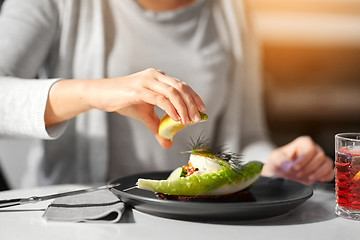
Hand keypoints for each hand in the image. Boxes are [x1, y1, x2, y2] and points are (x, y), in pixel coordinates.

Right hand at [46, 68, 205, 147]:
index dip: (194, 97)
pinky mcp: (139, 89)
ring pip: (173, 92)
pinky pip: (160, 98)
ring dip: (184, 107)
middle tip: (197, 119)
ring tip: (188, 121)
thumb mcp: (145, 115)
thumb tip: (168, 143)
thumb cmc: (124, 101)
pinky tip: (176, 119)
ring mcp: (147, 81)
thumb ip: (159, 127)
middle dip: (192, 103)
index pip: (182, 85)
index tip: (202, 110)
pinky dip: (171, 109)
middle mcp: (155, 76)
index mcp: (159, 78)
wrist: (102, 95)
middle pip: (181, 87)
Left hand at [261, 136, 333, 183]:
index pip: (310, 149)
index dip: (303, 160)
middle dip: (309, 168)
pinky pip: (330, 172)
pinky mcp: (323, 170)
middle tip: (298, 174)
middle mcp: (314, 149)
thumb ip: (281, 161)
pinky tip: (317, 180)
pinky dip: (325, 177)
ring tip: (307, 178)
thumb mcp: (276, 159)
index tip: (294, 168)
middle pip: (320, 156)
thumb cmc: (279, 162)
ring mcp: (320, 159)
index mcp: (303, 143)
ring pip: (327, 164)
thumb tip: (290, 166)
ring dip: (318, 173)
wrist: (281, 172)